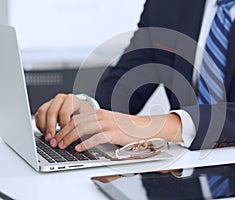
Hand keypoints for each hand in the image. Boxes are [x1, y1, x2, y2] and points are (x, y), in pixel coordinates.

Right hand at [35, 93, 93, 141]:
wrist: (81, 109)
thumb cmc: (84, 115)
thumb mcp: (86, 119)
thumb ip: (80, 126)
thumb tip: (75, 138)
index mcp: (72, 100)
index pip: (64, 112)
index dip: (63, 125)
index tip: (64, 135)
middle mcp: (61, 99)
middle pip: (51, 112)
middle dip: (51, 127)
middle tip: (52, 139)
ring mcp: (52, 101)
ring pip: (42, 112)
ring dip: (44, 126)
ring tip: (48, 137)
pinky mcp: (46, 106)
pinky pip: (38, 114)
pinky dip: (40, 124)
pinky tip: (45, 132)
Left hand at [50, 109, 181, 151]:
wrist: (144, 127)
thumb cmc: (127, 127)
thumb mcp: (109, 122)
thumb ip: (95, 125)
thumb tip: (79, 132)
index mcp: (99, 113)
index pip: (76, 118)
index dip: (64, 127)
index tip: (56, 136)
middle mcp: (102, 116)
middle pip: (76, 122)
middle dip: (63, 133)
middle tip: (55, 142)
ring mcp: (108, 123)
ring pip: (83, 128)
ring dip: (70, 138)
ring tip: (63, 146)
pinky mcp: (114, 133)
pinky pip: (96, 137)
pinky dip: (86, 143)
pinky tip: (79, 149)